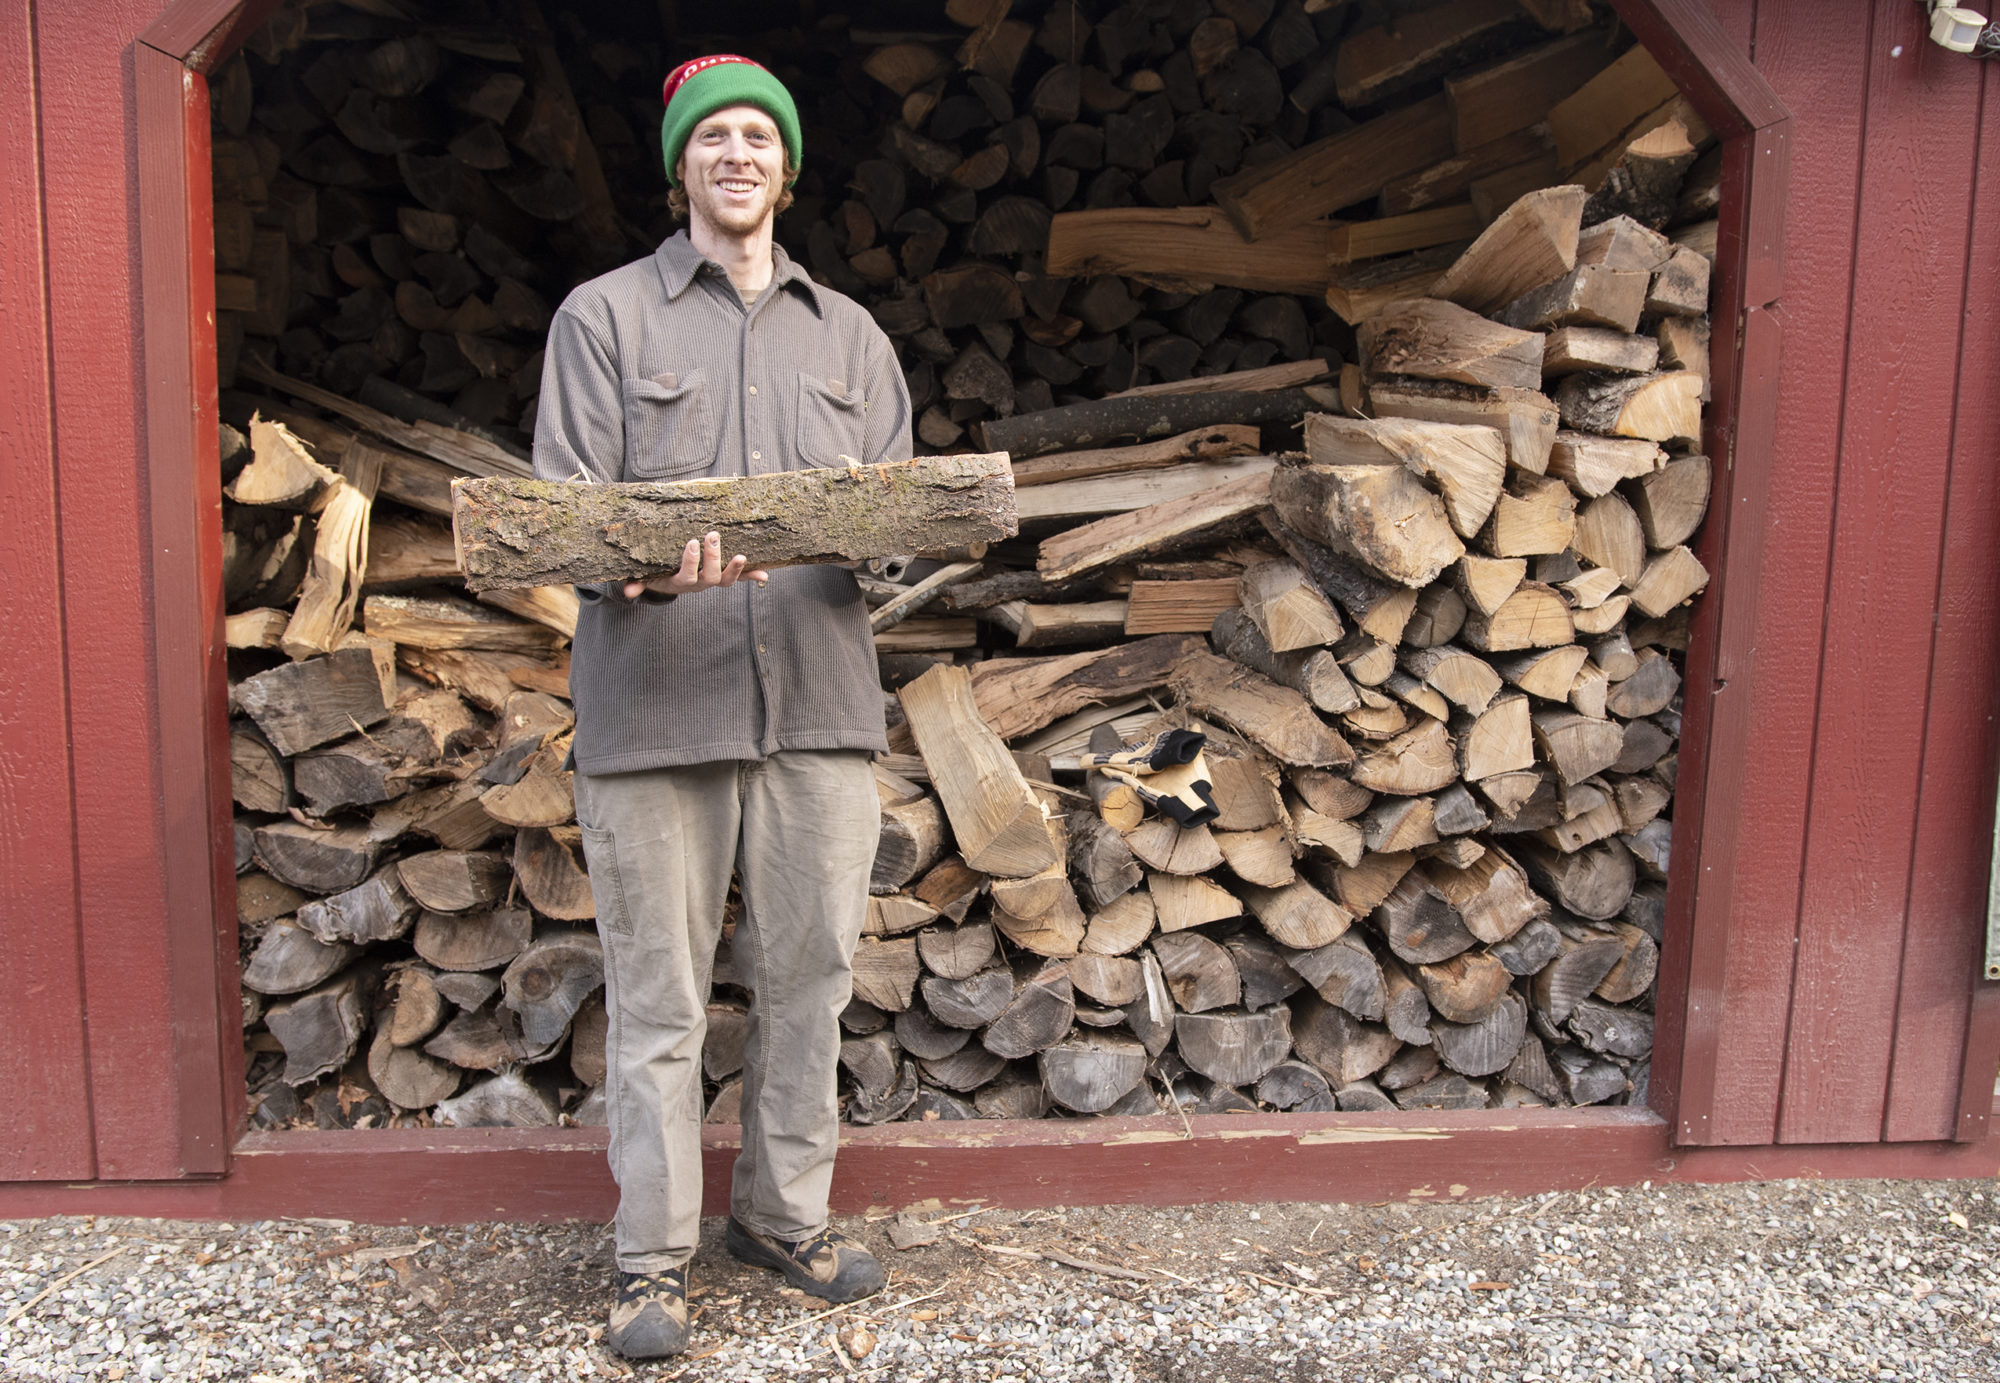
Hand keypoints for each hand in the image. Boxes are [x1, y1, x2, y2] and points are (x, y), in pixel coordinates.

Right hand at [625, 532, 768, 598]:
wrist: (669, 582)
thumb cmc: (656, 574)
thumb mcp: (646, 578)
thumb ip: (637, 583)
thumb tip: (627, 592)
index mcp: (680, 582)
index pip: (686, 575)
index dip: (690, 561)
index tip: (690, 542)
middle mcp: (699, 583)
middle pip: (709, 576)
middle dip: (712, 557)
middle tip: (712, 535)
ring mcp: (712, 581)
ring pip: (726, 580)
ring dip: (735, 569)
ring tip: (742, 556)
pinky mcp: (723, 577)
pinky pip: (739, 579)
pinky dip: (752, 577)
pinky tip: (764, 575)